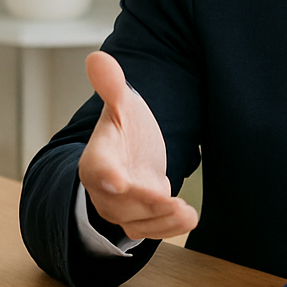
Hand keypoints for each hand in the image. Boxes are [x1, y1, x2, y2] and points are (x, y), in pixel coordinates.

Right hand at [78, 50, 196, 240]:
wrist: (131, 153)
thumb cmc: (124, 129)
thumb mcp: (122, 105)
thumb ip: (112, 86)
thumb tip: (97, 57)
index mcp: (96, 158)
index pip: (97, 168)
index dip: (106, 175)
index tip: (117, 180)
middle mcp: (105, 188)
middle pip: (119, 202)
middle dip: (144, 203)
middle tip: (169, 199)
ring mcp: (122, 207)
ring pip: (137, 222)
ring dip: (162, 220)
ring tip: (187, 212)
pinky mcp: (141, 218)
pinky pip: (152, 229)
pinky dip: (171, 228)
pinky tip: (190, 218)